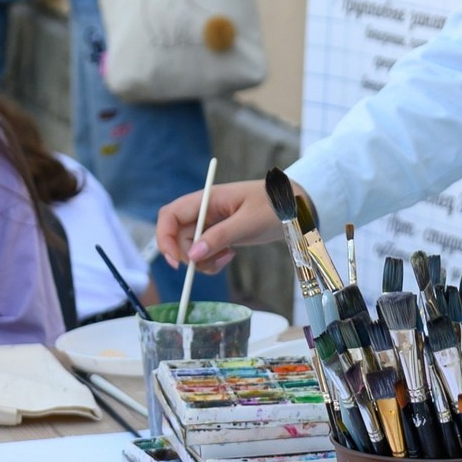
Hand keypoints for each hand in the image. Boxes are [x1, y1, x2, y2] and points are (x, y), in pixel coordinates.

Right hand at [156, 177, 284, 272]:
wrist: (296, 207)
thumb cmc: (275, 206)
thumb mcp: (248, 222)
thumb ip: (220, 237)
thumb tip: (193, 255)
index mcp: (207, 198)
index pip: (170, 215)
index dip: (165, 238)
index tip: (176, 262)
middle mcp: (204, 210)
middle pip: (177, 235)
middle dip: (188, 255)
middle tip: (210, 263)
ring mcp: (211, 222)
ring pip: (190, 247)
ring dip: (202, 260)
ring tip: (227, 258)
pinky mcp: (219, 234)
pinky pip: (204, 251)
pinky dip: (211, 260)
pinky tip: (229, 257)